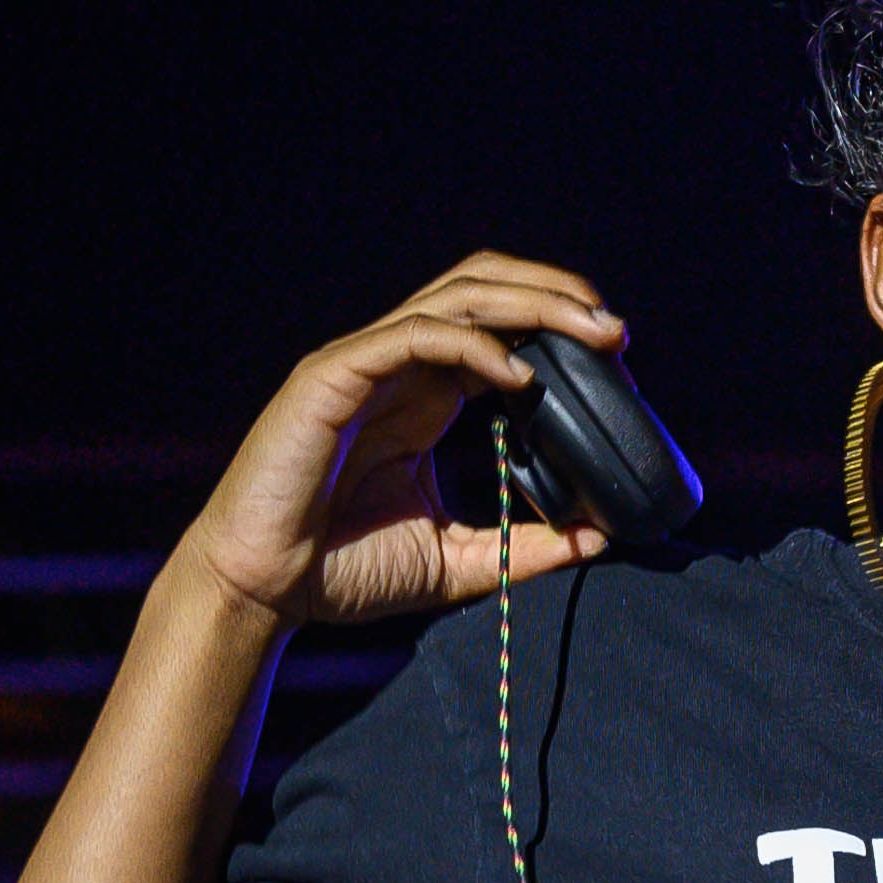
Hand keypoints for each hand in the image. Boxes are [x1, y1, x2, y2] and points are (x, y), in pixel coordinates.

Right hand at [182, 253, 626, 631]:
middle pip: (484, 291)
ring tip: (589, 331)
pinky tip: (518, 377)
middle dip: (555, 295)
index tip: (618, 352)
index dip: (557, 324)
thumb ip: (528, 545)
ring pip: (455, 298)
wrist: (264, 591)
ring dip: (530, 304)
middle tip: (616, 329)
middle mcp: (397, 368)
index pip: (499, 326)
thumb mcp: (460, 560)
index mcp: (424, 396)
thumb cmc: (343, 571)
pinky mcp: (332, 377)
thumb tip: (600, 538)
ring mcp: (363, 364)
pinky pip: (412, 336)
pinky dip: (472, 346)